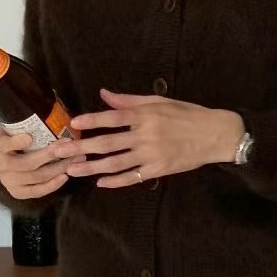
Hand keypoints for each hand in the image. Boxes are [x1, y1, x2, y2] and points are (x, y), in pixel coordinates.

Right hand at [0, 127, 80, 200]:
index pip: (5, 144)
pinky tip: (65, 177)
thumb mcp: (15, 125)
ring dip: (58, 168)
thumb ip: (27, 120)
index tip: (30, 137)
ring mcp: (8, 181)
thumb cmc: (16, 137)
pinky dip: (52, 185)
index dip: (16, 142)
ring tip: (76, 159)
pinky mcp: (17, 193)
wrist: (6, 157)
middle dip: (50, 155)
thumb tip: (53, 98)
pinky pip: (37, 191)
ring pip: (36, 177)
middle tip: (69, 147)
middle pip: (26, 163)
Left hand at [67, 91, 244, 188]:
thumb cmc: (187, 114)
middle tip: (62, 152)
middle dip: (82, 148)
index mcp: (145, 115)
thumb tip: (104, 95)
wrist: (214, 134)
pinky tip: (100, 182)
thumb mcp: (159, 101)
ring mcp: (151, 155)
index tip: (74, 124)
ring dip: (92, 167)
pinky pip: (132, 177)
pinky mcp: (158, 170)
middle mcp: (145, 135)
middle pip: (108, 143)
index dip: (92, 120)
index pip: (113, 118)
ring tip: (73, 170)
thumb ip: (130, 101)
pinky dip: (116, 181)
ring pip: (116, 163)